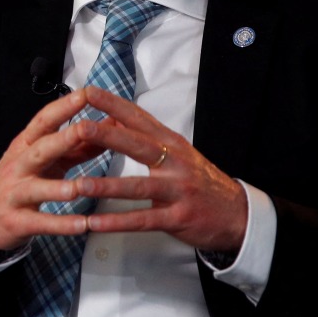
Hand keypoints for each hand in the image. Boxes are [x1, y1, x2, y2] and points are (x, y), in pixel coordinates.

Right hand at [0, 89, 105, 255]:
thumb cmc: (22, 180)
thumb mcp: (47, 159)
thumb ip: (77, 146)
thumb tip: (110, 126)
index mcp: (26, 145)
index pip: (43, 121)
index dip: (63, 107)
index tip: (86, 94)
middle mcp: (19, 165)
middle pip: (39, 149)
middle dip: (62, 139)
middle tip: (85, 129)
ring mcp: (15, 193)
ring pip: (37, 188)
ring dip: (59, 188)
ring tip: (81, 187)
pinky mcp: (18, 221)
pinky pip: (41, 223)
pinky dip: (62, 224)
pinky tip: (83, 226)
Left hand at [72, 86, 247, 252]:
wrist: (239, 214)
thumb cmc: (200, 181)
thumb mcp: (177, 152)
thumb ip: (146, 137)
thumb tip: (114, 117)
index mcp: (171, 143)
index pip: (139, 118)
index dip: (113, 104)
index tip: (88, 92)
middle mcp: (175, 163)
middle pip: (138, 146)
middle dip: (107, 136)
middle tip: (80, 129)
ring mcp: (177, 191)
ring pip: (138, 187)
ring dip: (107, 186)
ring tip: (79, 185)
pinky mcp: (177, 218)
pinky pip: (143, 220)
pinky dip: (117, 222)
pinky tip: (95, 224)